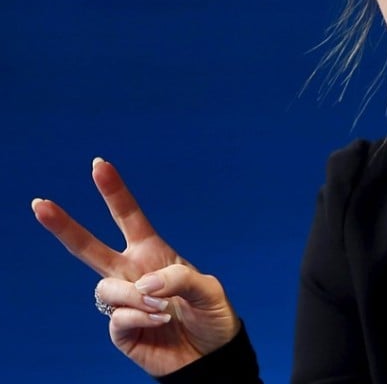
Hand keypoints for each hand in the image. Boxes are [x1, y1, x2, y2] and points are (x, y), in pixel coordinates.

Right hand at [31, 157, 239, 375]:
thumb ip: (179, 279)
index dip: (114, 191)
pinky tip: (159, 322)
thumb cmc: (211, 316)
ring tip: (164, 309)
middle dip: (64, 226)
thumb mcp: (208, 290)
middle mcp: (133, 273)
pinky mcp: (120, 330)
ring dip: (136, 297)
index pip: (129, 216)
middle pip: (90, 247)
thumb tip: (143, 284)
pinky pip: (117, 317)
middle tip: (39, 204)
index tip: (99, 164)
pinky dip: (139, 318)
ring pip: (107, 287)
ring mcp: (124, 301)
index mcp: (154, 253)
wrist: (210, 357)